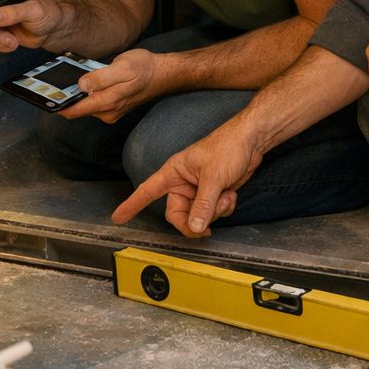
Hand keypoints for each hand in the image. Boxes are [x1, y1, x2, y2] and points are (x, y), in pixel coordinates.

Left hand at [58, 49, 164, 122]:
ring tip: (73, 75)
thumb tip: (81, 85)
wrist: (163, 73)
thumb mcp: (122, 67)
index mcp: (107, 103)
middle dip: (67, 96)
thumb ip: (101, 78)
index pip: (74, 111)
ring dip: (78, 92)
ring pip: (86, 104)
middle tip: (55, 80)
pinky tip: (88, 78)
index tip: (44, 97)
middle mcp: (107, 112)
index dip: (57, 106)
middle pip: (78, 108)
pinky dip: (88, 92)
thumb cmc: (145, 68)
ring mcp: (111, 111)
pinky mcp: (114, 106)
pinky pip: (94, 101)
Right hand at [110, 124, 263, 236]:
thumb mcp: (213, 176)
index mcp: (174, 172)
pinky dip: (223, 209)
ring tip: (225, 196)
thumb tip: (195, 227)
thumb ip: (203, 204)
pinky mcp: (212, 194)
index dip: (131, 205)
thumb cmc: (227, 146)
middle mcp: (183, 183)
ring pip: (197, 216)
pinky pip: (212, 213)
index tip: (118, 217)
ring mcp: (198, 190)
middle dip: (195, 220)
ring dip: (214, 212)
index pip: (147, 191)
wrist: (251, 141)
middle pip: (178, 215)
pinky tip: (230, 195)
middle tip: (207, 224)